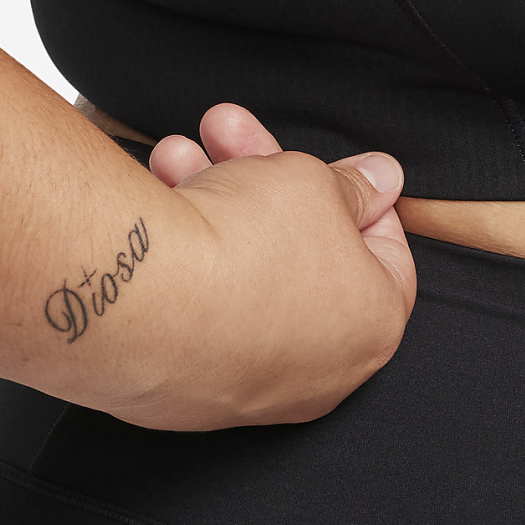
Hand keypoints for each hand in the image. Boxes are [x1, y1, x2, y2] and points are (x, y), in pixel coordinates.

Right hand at [111, 104, 415, 430]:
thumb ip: (353, 182)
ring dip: (212, 199)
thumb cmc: (247, 244)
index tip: (329, 165)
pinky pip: (195, 308)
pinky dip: (183, 255)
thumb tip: (382, 178)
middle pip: (299, 251)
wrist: (139, 304)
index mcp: (373, 324)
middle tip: (233, 134)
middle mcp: (318, 371)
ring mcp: (246, 388)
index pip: (385, 251)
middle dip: (262, 179)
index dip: (357, 194)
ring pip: (241, 272)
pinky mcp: (183, 391)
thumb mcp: (314, 183)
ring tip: (178, 152)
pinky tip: (159, 195)